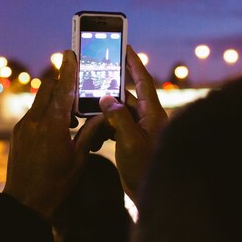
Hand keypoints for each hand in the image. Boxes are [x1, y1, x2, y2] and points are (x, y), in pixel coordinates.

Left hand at [4, 49, 109, 218]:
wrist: (25, 202)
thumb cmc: (56, 184)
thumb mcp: (79, 158)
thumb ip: (91, 132)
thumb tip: (104, 114)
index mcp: (52, 124)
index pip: (63, 89)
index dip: (69, 69)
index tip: (71, 53)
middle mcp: (34, 120)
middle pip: (48, 89)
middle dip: (62, 84)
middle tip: (76, 85)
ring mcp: (22, 126)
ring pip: (40, 101)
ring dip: (55, 100)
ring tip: (70, 116)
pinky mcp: (17, 133)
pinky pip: (33, 114)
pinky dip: (46, 113)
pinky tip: (57, 128)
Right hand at [100, 45, 168, 198]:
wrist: (150, 195)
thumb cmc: (145, 167)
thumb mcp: (130, 140)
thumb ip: (119, 117)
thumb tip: (106, 98)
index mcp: (153, 114)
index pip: (143, 81)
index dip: (134, 63)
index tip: (126, 46)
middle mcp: (148, 119)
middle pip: (128, 96)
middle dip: (111, 89)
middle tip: (95, 77)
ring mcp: (141, 131)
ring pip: (120, 112)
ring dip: (105, 110)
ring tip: (88, 106)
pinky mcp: (133, 142)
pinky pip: (117, 127)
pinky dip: (105, 126)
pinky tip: (94, 130)